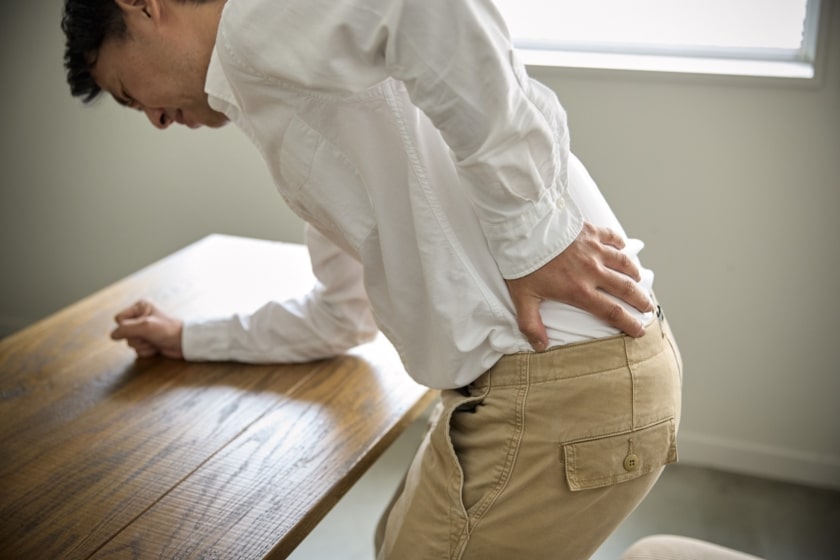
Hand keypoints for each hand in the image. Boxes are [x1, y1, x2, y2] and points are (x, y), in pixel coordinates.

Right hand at [110, 300, 183, 358]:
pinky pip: (137, 350)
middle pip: (124, 332)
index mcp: (140, 307)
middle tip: (150, 336)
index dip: (127, 326)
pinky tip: (156, 347)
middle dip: (137, 337)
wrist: (184, 343)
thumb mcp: (145, 326)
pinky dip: (146, 351)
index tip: (141, 326)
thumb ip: (125, 330)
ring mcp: (143, 330)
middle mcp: (140, 317)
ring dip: (142, 345)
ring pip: (130, 342)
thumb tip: (112, 336)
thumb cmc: (168, 330)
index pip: (119, 319)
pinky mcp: (147, 341)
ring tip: (155, 341)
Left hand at [505, 222, 653, 350]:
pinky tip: (623, 245)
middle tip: (649, 307)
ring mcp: (593, 249)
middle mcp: (592, 271)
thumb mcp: (523, 298)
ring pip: (623, 262)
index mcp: (578, 290)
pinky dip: (620, 242)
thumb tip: (540, 346)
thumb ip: (531, 324)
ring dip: (634, 272)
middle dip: (641, 300)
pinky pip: (611, 236)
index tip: (639, 330)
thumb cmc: (522, 263)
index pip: (611, 311)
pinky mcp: (589, 231)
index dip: (628, 323)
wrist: (523, 228)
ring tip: (639, 279)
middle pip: (625, 288)